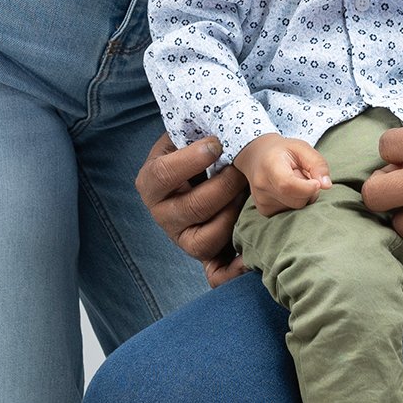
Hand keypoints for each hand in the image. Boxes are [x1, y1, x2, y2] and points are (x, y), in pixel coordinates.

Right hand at [135, 132, 247, 286]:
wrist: (206, 175)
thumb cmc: (202, 151)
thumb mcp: (190, 135)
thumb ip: (194, 130)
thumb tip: (215, 128)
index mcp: (151, 183)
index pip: (162, 175)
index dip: (191, 160)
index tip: (217, 144)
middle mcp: (163, 215)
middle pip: (192, 207)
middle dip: (225, 186)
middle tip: (245, 170)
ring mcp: (182, 238)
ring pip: (206, 238)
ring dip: (234, 215)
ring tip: (250, 196)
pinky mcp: (204, 256)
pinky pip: (215, 273)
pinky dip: (232, 271)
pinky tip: (249, 258)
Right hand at [237, 133, 331, 215]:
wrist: (258, 157)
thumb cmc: (284, 151)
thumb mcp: (302, 148)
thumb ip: (317, 164)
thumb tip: (326, 185)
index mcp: (270, 165)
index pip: (287, 185)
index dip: (307, 188)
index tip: (317, 183)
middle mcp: (261, 185)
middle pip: (297, 200)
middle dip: (308, 191)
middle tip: (302, 175)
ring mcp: (261, 200)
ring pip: (296, 208)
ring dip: (302, 197)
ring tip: (294, 182)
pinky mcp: (264, 211)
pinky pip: (290, 213)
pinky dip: (294, 202)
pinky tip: (287, 191)